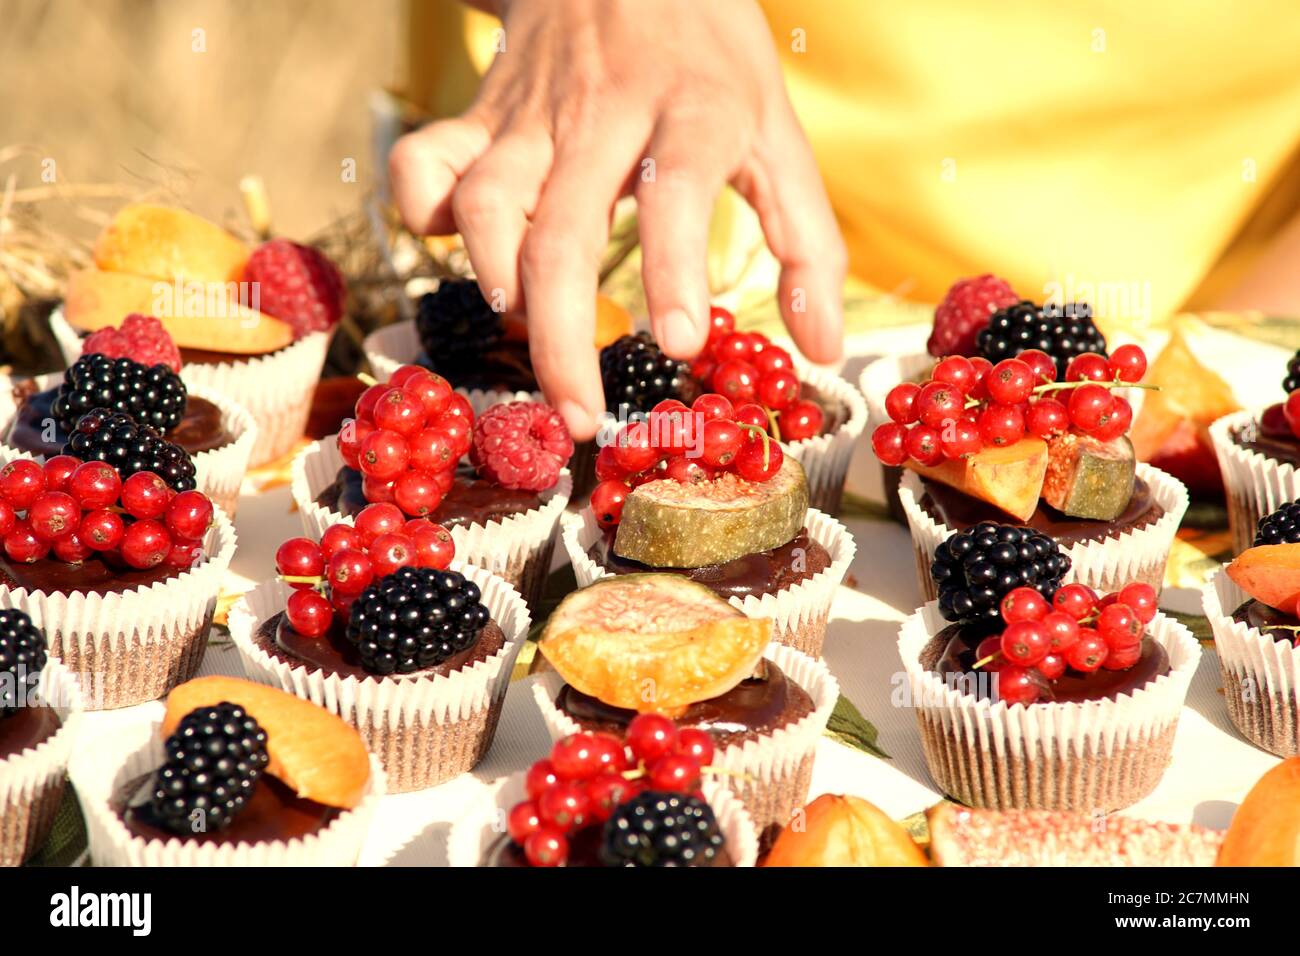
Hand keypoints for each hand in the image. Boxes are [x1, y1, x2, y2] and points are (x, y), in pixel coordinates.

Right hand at [389, 0, 845, 438]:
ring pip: (488, 204)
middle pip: (562, 231)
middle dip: (562, 336)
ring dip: (496, 282)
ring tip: (528, 334)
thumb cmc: (708, 60)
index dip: (674, 267)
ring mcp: (531, 114)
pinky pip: (424, 162)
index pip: (675, 188)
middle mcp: (603, 114)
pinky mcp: (479, 114)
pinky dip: (423, 211)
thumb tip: (820, 348)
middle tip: (578, 416)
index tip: (681, 344)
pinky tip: (459, 251)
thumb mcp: (775, 130)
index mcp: (692, 110)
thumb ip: (807, 242)